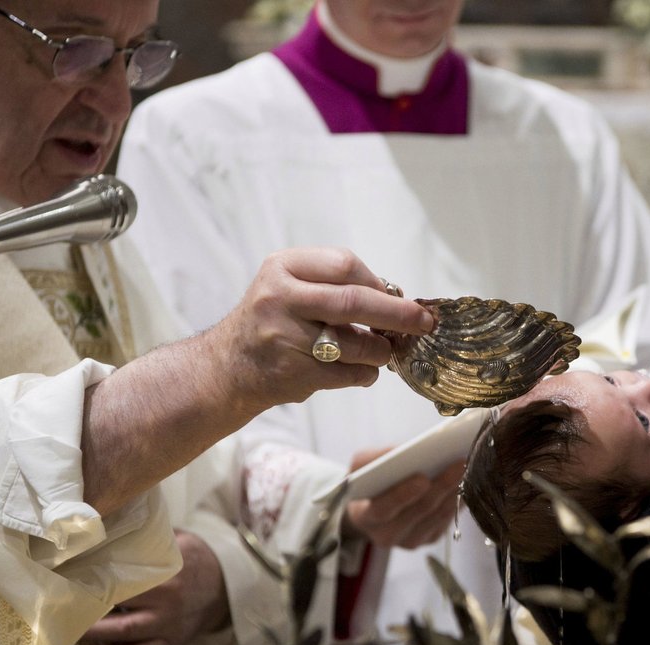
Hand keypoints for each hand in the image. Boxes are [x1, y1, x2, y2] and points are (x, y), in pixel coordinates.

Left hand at [77, 530, 229, 644]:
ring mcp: (168, 627)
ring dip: (94, 640)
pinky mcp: (170, 644)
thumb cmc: (196, 560)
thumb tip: (115, 518)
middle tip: (60, 611)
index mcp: (168, 576)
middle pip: (118, 615)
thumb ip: (152, 538)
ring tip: (72, 633)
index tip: (68, 581)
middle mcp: (167, 605)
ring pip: (122, 640)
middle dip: (86, 617)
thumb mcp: (181, 541)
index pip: (124, 581)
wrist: (226, 586)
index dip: (94, 583)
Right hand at [204, 247, 433, 412]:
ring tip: (381, 352)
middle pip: (354, 302)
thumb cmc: (272, 322)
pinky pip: (346, 374)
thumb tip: (398, 299)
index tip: (399, 297)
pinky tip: (362, 371)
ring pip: (354, 343)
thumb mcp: (291, 287)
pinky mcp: (291, 372)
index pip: (345, 265)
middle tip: (423, 323)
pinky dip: (364, 374)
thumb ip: (335, 285)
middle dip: (397, 315)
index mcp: (282, 267)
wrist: (226, 367)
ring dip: (379, 351)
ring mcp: (283, 337)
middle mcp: (278, 298)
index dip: (378, 283)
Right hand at [343, 447, 464, 548]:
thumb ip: (375, 458)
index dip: (404, 494)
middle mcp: (387, 534)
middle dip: (441, 487)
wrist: (373, 508)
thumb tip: (404, 451)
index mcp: (365, 516)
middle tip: (458, 465)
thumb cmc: (368, 482)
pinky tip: (466, 482)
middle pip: (420, 511)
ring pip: (438, 515)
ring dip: (454, 491)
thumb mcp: (361, 466)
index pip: (384, 509)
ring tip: (468, 468)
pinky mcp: (429, 539)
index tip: (423, 478)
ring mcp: (410, 540)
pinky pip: (447, 520)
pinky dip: (457, 500)